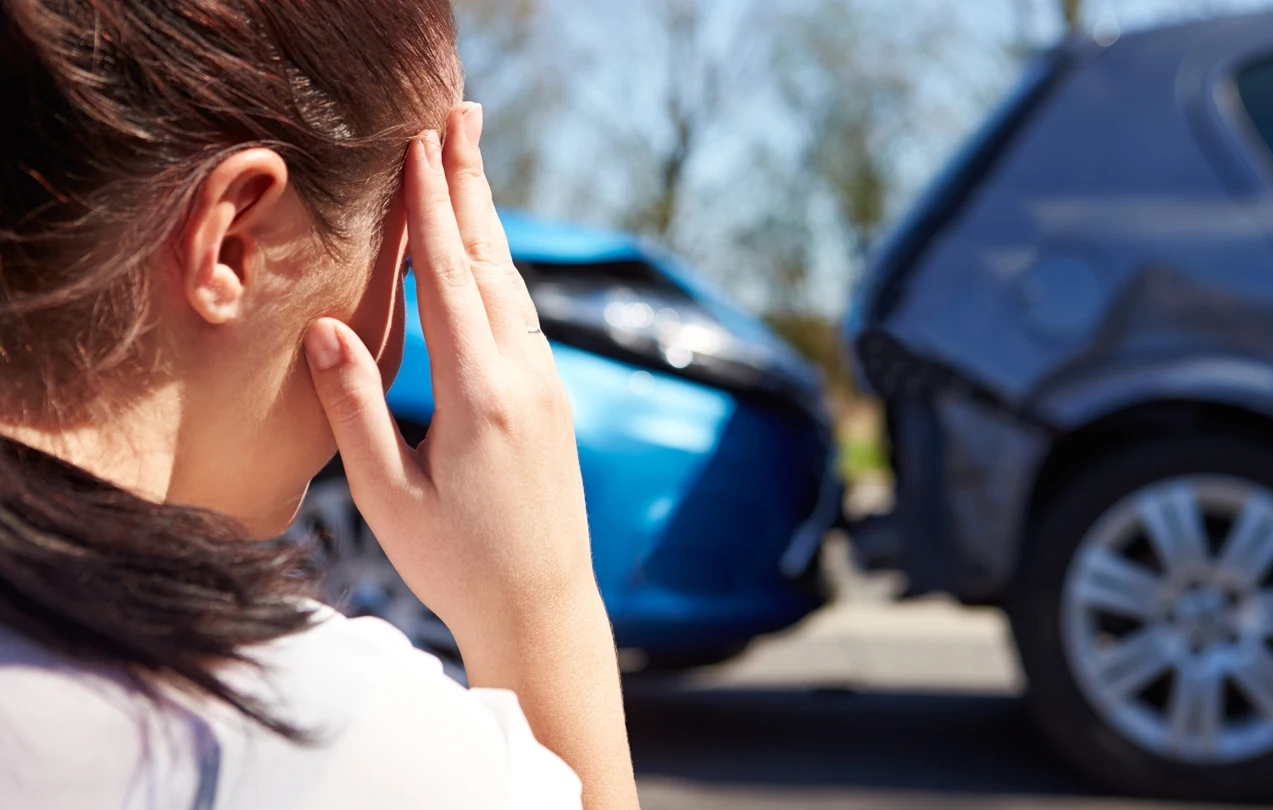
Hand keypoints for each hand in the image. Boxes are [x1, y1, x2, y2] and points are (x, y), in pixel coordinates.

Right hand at [303, 104, 591, 627]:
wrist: (543, 606)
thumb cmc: (456, 563)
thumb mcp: (387, 494)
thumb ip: (357, 406)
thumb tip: (325, 326)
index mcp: (479, 397)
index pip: (450, 279)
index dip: (432, 206)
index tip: (419, 143)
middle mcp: (525, 378)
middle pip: (493, 262)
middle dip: (470, 184)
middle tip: (461, 115)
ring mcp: (548, 387)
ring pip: (514, 286)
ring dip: (488, 221)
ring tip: (469, 163)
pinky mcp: (553, 401)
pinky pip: (524, 318)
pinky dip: (500, 271)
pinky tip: (488, 255)